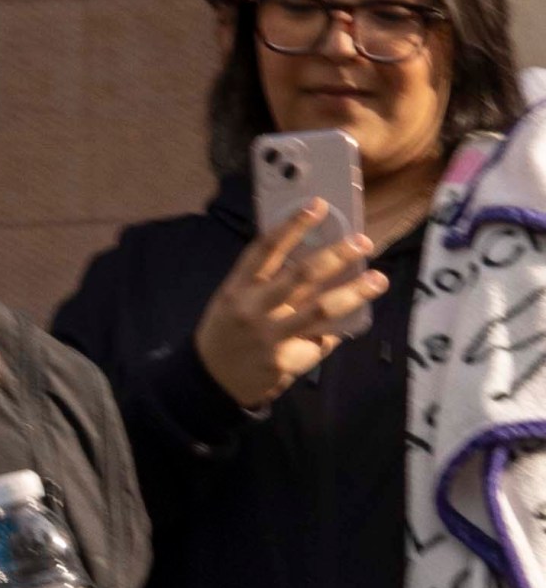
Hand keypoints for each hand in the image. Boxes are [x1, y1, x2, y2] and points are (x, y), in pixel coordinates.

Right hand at [196, 197, 385, 408]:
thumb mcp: (233, 299)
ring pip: (320, 310)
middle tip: (362, 243)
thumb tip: (314, 262)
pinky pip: (319, 342)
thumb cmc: (227, 331)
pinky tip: (351, 322)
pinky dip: (335, 332)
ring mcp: (270, 336)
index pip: (265, 250)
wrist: (209, 382)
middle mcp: (254, 309)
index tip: (317, 205)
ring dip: (353, 292)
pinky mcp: (284, 361)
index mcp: (238, 288)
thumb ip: (264, 282)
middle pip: (301, 276)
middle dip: (335, 256)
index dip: (292, 226)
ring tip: (377, 279)